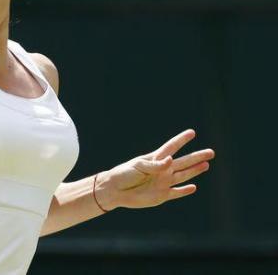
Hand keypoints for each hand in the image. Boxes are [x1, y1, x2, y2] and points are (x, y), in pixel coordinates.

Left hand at [96, 129, 214, 210]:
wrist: (115, 191)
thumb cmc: (124, 174)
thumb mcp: (138, 166)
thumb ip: (155, 165)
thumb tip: (171, 161)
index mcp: (156, 159)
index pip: (172, 147)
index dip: (182, 139)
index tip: (192, 132)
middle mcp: (162, 170)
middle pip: (183, 162)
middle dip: (197, 157)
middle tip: (211, 152)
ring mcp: (163, 182)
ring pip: (183, 175)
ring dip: (195, 171)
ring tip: (206, 164)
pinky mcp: (161, 195)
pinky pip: (176, 192)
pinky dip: (185, 190)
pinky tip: (194, 187)